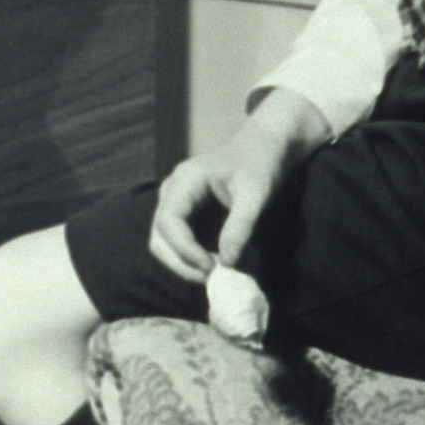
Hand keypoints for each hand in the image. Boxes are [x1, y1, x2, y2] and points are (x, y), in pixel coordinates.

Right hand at [146, 90, 331, 288]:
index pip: (169, 221)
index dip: (185, 249)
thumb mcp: (257, 193)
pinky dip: (191, 258)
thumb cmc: (261, 163)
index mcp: (185, 180)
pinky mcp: (185, 213)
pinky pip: (177, 240)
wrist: (265, 146)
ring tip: (215, 273)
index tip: (211, 267)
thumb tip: (228, 263)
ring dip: (184, 263)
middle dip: (181, 262)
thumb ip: (242, 225)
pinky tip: (215, 264)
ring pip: (163, 242)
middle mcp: (172, 191)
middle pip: (159, 236)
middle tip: (212, 278)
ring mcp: (175, 202)